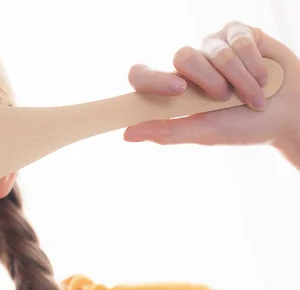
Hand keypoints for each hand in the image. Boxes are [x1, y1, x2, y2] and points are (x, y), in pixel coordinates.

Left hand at [124, 21, 299, 148]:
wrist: (288, 116)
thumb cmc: (243, 127)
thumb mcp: (205, 133)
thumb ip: (167, 131)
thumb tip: (127, 135)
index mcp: (171, 89)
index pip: (141, 74)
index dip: (152, 78)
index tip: (178, 90)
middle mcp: (188, 64)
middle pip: (182, 57)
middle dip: (211, 82)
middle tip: (226, 99)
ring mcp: (212, 46)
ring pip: (215, 52)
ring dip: (240, 79)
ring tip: (253, 96)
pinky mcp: (237, 33)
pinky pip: (239, 41)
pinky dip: (255, 64)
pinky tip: (263, 76)